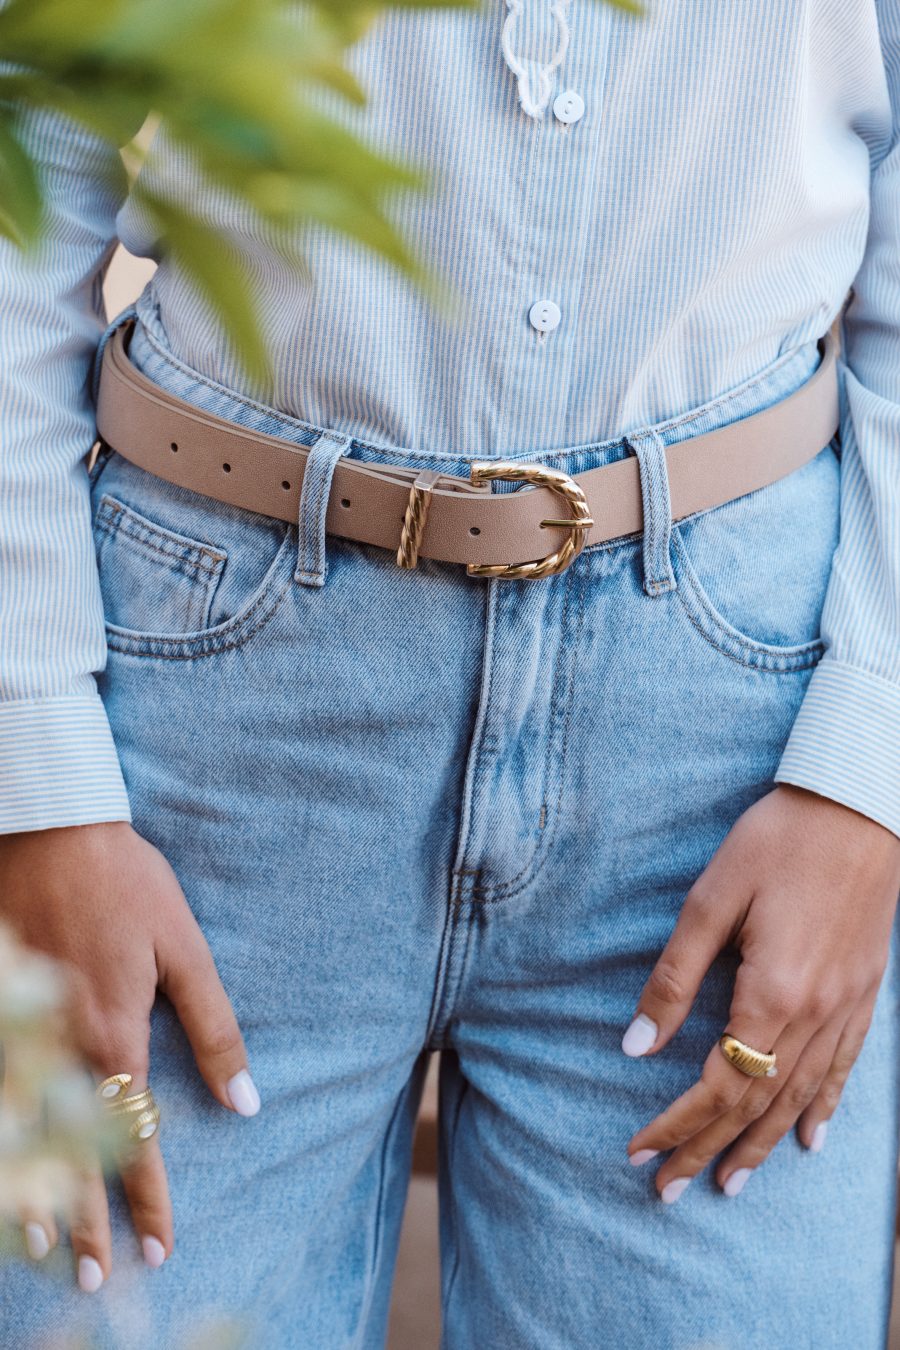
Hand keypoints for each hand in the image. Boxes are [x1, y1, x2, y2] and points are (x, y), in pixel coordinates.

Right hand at [0, 821, 258, 1288]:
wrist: (52, 829)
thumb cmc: (128, 884)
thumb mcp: (184, 950)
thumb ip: (214, 1029)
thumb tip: (245, 1101)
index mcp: (116, 1034)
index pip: (135, 1136)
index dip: (148, 1196)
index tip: (158, 1245)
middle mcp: (63, 1045)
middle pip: (73, 1152)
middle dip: (88, 1219)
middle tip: (96, 1279)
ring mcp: (23, 1029)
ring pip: (24, 1135)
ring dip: (34, 1198)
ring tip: (42, 1252)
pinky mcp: (1, 1006)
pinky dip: (3, 1140)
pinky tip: (7, 1168)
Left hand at [622, 785, 899, 1201]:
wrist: (857, 806)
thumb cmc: (776, 842)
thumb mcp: (709, 900)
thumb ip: (673, 978)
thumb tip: (634, 1047)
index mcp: (772, 993)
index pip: (718, 1084)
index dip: (676, 1123)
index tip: (639, 1151)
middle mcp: (815, 1013)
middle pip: (757, 1102)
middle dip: (710, 1149)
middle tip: (670, 1190)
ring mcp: (847, 1006)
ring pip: (801, 1096)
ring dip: (763, 1144)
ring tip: (731, 1182)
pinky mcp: (866, 991)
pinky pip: (845, 1067)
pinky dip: (825, 1107)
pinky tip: (812, 1139)